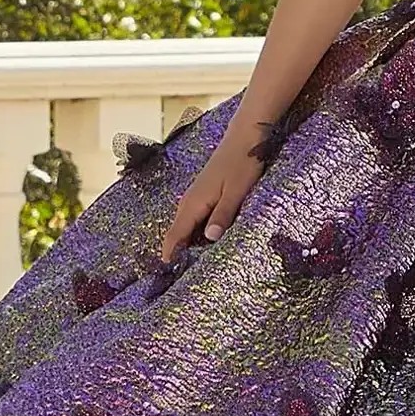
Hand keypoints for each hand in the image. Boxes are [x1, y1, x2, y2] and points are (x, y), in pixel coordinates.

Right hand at [157, 119, 266, 262]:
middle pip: (178, 233)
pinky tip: (206, 242)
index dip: (171, 255)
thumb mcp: (237, 192)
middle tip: (182, 278)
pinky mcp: (205, 194)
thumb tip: (210, 238)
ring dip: (187, 243)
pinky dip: (196, 232)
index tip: (169, 276)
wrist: (245, 137)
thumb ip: (223, 215)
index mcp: (194, 203)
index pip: (175, 235)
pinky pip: (195, 218)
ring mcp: (197, 196)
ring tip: (192, 266)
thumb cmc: (243, 163)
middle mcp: (190, 201)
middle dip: (178, 254)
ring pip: (186, 226)